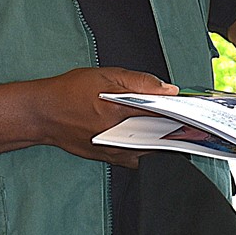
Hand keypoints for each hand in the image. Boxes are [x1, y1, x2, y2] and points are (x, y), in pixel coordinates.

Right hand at [32, 67, 177, 164]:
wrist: (40, 114)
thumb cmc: (68, 92)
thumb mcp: (104, 76)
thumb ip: (139, 82)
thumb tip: (168, 89)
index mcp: (117, 112)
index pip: (159, 113)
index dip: (180, 111)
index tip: (195, 110)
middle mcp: (116, 135)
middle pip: (157, 135)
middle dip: (174, 127)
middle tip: (187, 119)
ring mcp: (111, 150)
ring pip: (147, 150)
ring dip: (161, 140)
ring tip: (173, 127)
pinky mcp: (106, 158)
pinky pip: (134, 158)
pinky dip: (145, 149)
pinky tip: (151, 137)